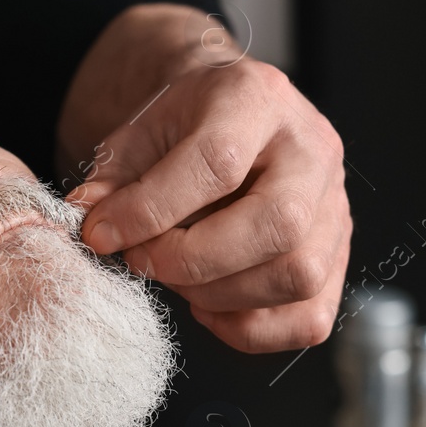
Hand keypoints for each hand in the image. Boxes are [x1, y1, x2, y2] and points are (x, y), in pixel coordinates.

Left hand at [66, 57, 350, 352]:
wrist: (227, 122)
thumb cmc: (183, 128)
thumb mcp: (138, 133)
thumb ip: (112, 178)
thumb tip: (87, 220)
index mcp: (258, 98)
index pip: (218, 163)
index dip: (152, 210)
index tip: (102, 234)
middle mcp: (312, 149)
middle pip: (277, 225)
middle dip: (193, 261)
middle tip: (142, 261)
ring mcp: (336, 204)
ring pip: (297, 275)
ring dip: (220, 296)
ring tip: (175, 278)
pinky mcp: (338, 255)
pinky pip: (310, 316)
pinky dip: (251, 328)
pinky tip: (210, 306)